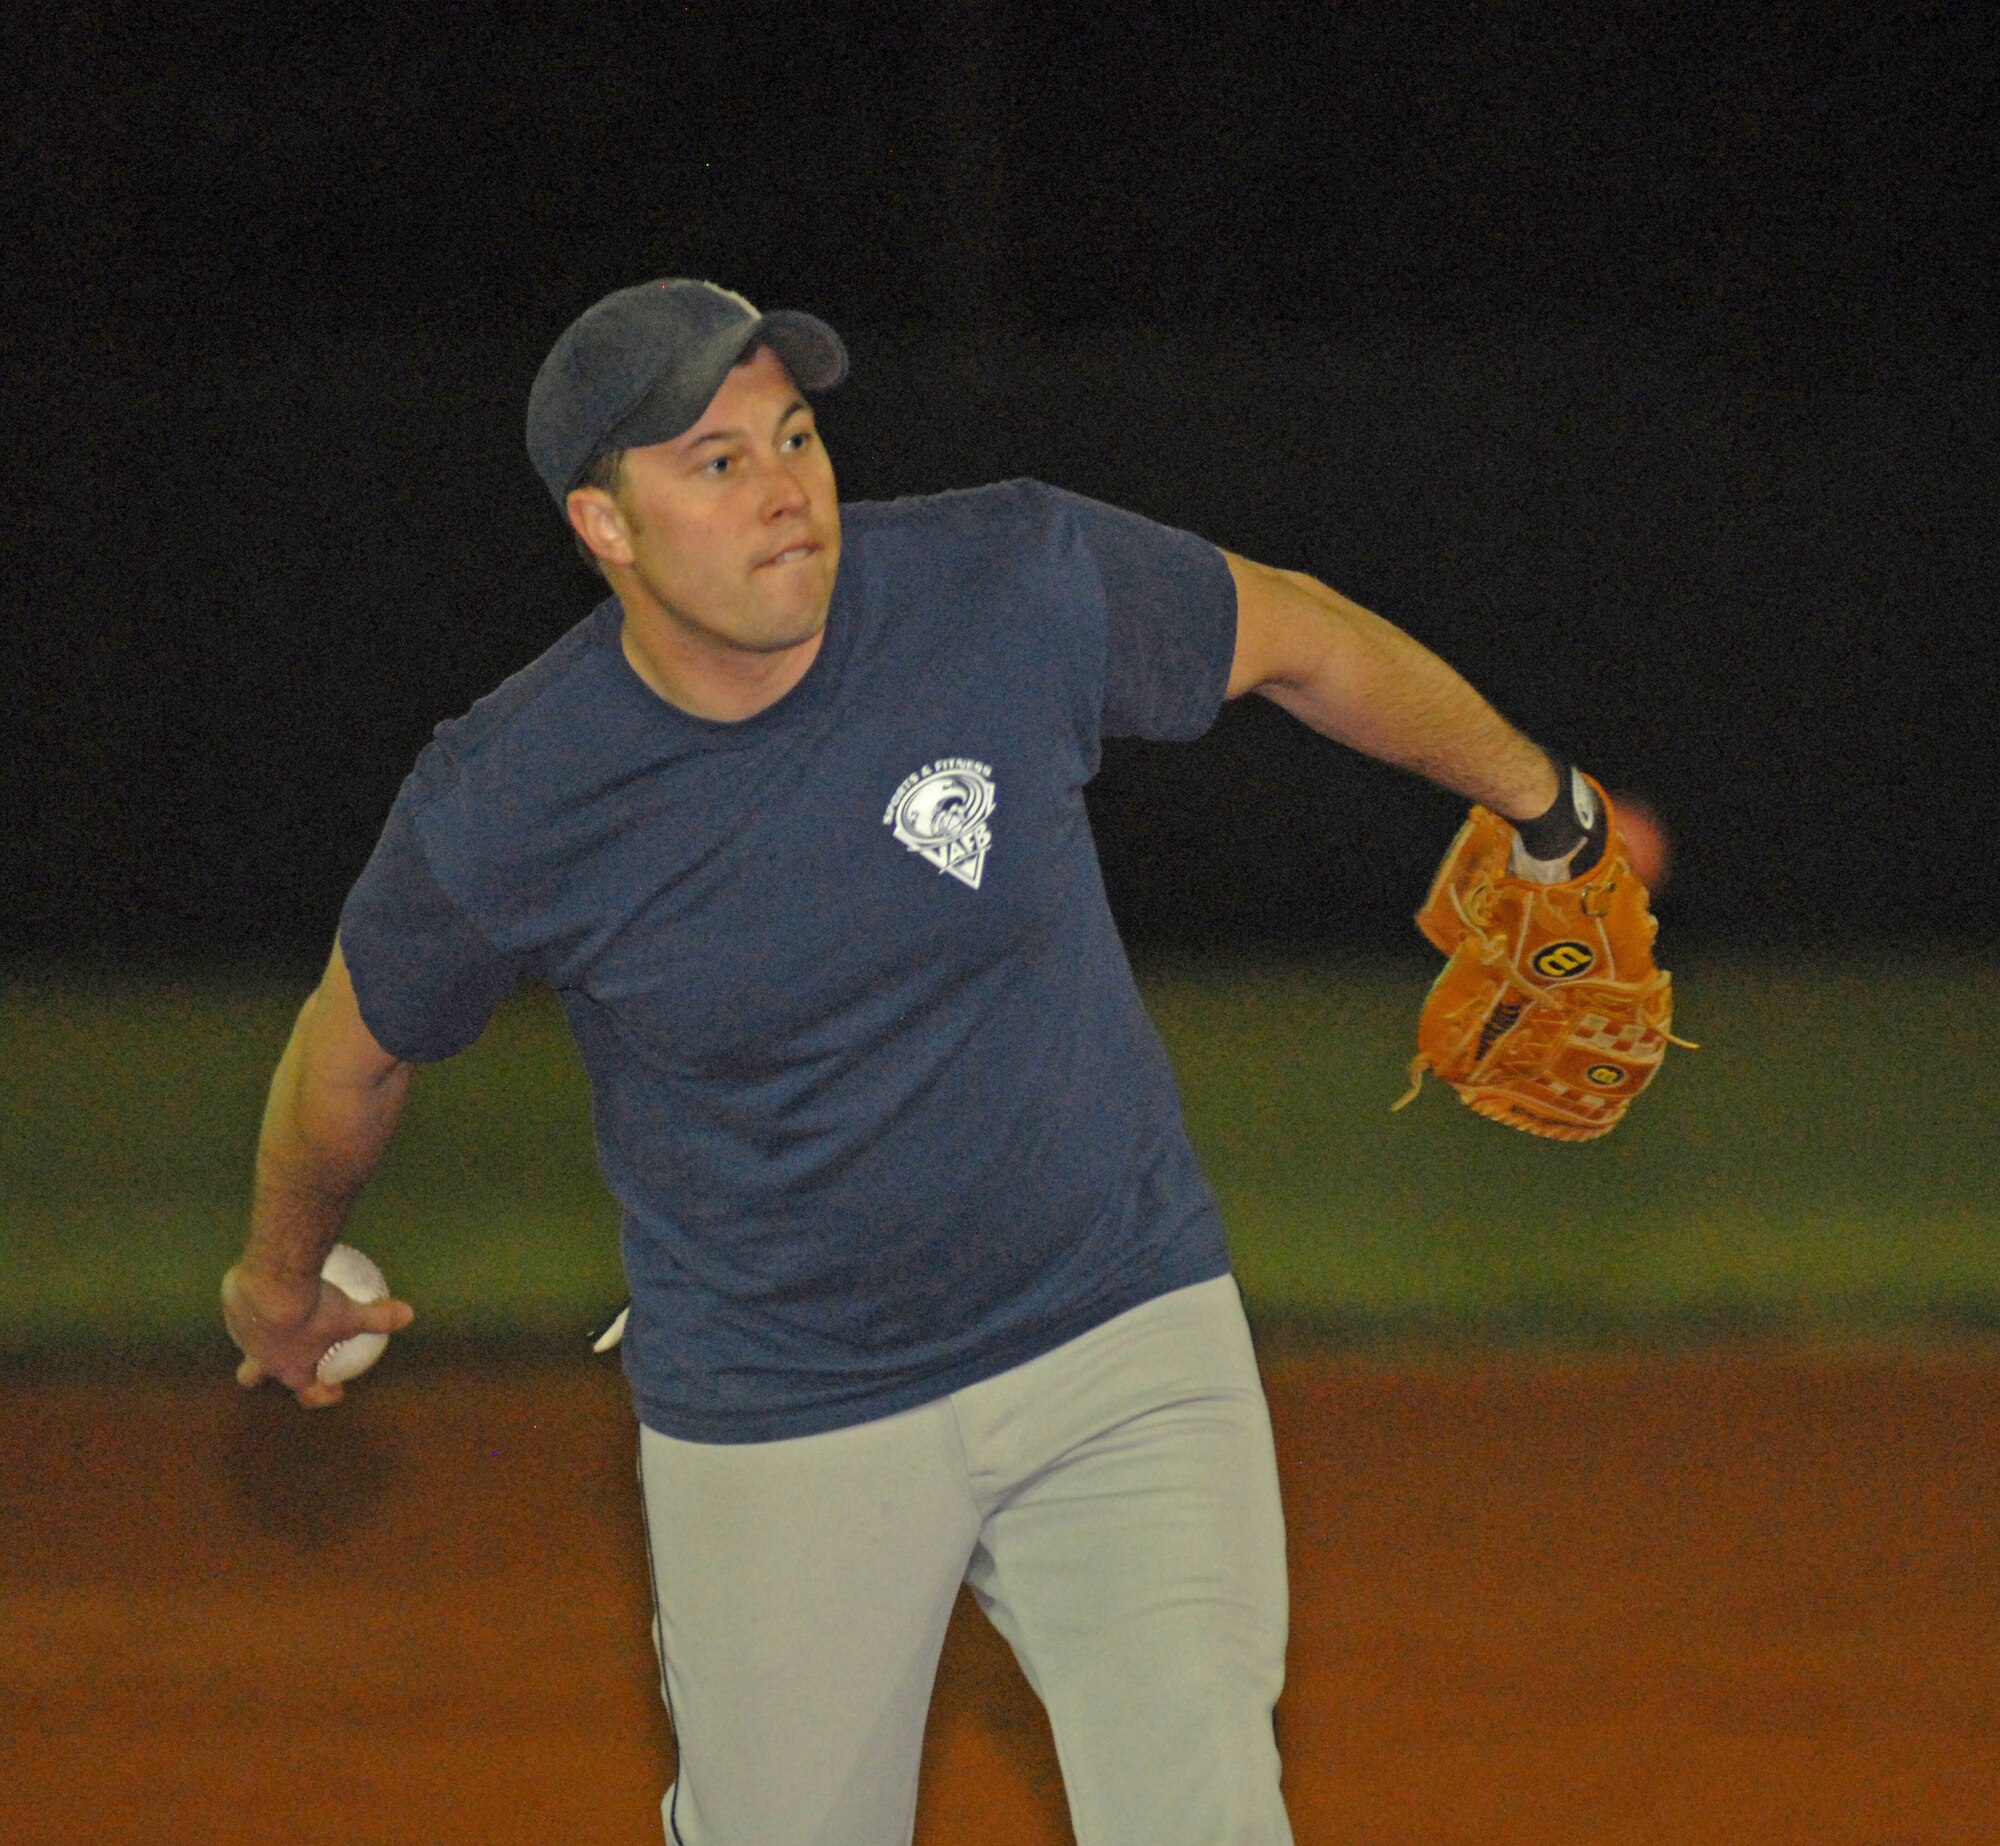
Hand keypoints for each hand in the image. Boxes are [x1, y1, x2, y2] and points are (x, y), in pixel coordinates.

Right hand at [221, 1261, 414, 1408]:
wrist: (272, 1285)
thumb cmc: (314, 1309)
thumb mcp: (352, 1314)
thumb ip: (378, 1317)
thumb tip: (408, 1315)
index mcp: (291, 1366)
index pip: (305, 1389)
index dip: (319, 1394)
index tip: (333, 1391)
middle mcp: (261, 1356)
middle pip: (251, 1376)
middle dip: (259, 1375)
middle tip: (277, 1361)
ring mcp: (241, 1333)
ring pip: (243, 1339)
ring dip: (254, 1332)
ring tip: (269, 1310)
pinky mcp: (231, 1307)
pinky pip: (241, 1305)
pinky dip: (252, 1298)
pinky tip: (266, 1278)